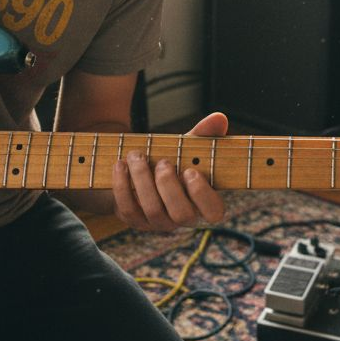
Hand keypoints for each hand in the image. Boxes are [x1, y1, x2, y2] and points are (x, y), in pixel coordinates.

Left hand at [111, 112, 227, 231]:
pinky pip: (128, 209)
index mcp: (202, 202)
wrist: (139, 170)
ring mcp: (158, 222)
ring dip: (143, 179)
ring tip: (136, 155)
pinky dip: (122, 185)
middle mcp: (182, 218)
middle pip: (182, 215)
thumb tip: (219, 118)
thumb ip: (202, 135)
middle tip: (162, 162)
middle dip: (169, 185)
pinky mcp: (134, 220)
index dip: (203, 194)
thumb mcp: (186, 148)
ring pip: (153, 210)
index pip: (214, 212)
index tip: (190, 171)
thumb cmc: (171, 160)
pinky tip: (121, 164)